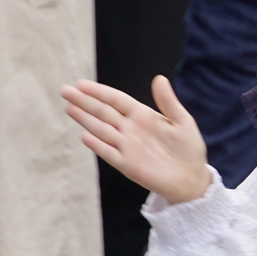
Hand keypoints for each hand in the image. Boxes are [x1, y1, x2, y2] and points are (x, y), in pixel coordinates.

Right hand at [61, 76, 211, 203]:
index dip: (100, 92)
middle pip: (103, 112)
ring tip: (69, 107)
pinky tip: (85, 136)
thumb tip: (159, 78)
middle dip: (84, 101)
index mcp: (143, 116)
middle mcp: (130, 129)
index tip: (81, 84)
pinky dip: (98, 145)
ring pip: (101, 130)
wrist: (191, 177)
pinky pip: (109, 153)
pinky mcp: (127, 164)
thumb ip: (168, 102)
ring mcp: (126, 146)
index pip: (116, 100)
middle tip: (65, 90)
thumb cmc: (188, 148)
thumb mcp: (182, 121)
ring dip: (85, 119)